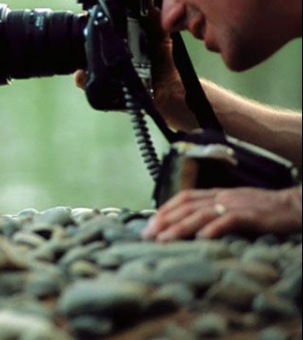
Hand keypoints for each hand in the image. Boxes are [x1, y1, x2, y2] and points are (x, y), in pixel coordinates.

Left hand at [142, 186, 302, 240]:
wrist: (294, 206)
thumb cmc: (264, 210)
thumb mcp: (234, 207)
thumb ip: (214, 213)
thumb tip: (192, 227)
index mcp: (217, 195)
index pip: (184, 198)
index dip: (164, 209)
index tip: (149, 224)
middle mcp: (222, 197)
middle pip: (186, 206)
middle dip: (164, 220)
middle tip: (147, 235)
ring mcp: (236, 205)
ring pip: (201, 214)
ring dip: (180, 227)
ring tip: (164, 239)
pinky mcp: (251, 216)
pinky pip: (229, 221)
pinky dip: (213, 228)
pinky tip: (201, 238)